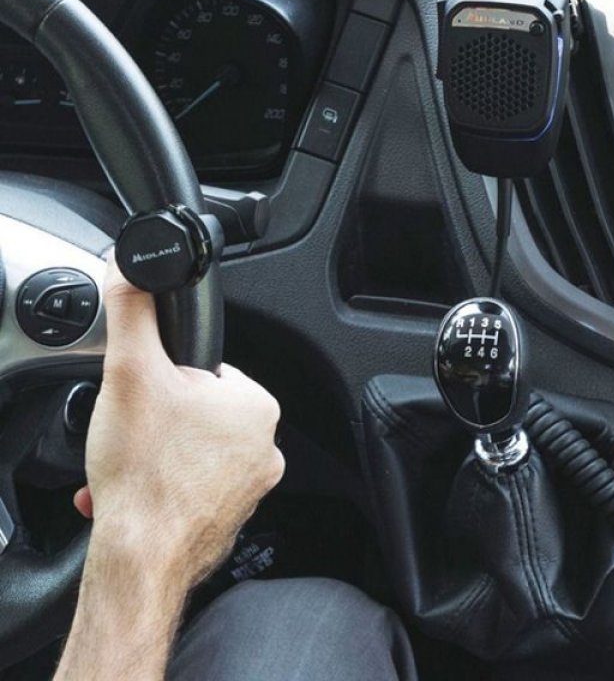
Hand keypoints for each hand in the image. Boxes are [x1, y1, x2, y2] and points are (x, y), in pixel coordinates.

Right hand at [75, 258, 283, 588]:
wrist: (138, 558)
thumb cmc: (146, 474)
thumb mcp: (132, 373)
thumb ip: (134, 313)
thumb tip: (132, 271)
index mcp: (257, 405)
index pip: (208, 372)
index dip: (168, 380)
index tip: (148, 397)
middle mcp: (265, 447)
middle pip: (196, 413)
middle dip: (158, 422)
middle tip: (134, 435)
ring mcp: (249, 486)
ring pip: (190, 452)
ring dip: (155, 455)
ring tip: (131, 466)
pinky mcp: (228, 518)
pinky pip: (190, 489)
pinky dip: (160, 487)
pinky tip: (135, 493)